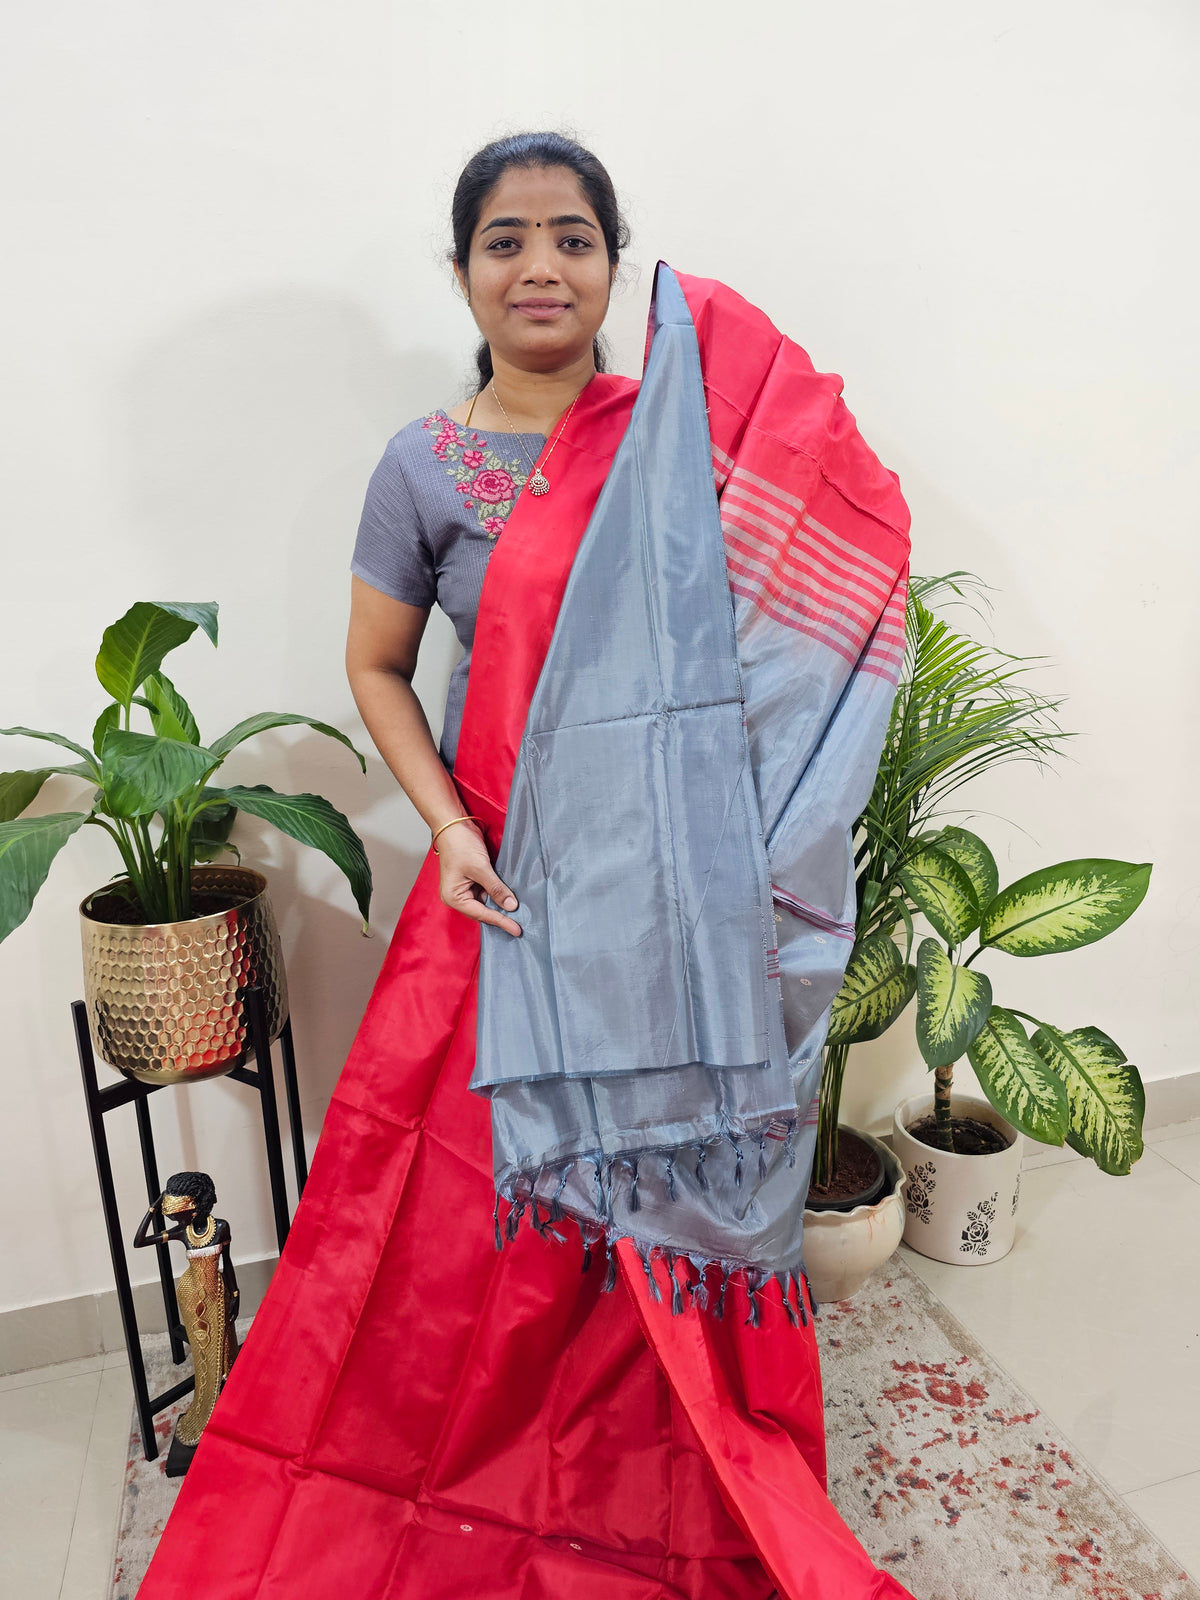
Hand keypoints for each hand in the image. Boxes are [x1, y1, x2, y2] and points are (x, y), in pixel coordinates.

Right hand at [436, 821, 521, 936]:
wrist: (454, 825)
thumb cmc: (460, 845)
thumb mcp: (480, 868)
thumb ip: (496, 888)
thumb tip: (511, 906)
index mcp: (454, 898)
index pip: (481, 914)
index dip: (501, 921)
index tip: (517, 929)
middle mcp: (458, 897)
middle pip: (483, 911)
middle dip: (501, 916)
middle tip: (520, 925)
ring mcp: (465, 889)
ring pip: (486, 902)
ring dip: (500, 905)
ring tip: (519, 913)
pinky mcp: (472, 880)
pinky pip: (487, 892)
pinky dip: (498, 894)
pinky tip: (510, 897)